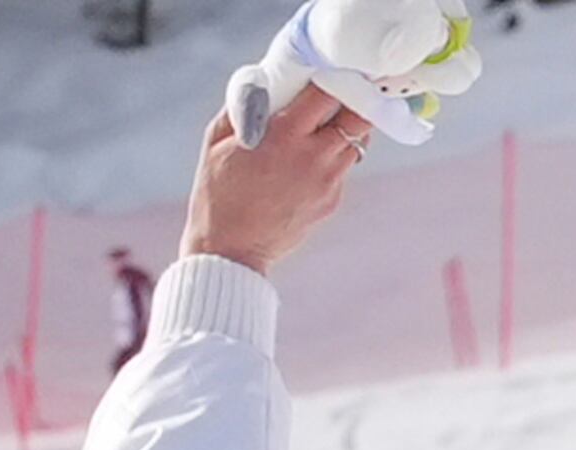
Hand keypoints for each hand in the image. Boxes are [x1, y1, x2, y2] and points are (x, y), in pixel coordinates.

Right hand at [180, 84, 370, 276]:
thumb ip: (244, 106)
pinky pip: (342, 169)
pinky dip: (333, 158)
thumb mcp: (217, 142)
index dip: (333, 79)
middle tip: (343, 95)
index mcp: (285, 135)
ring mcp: (327, 182)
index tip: (329, 74)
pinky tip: (309, 164)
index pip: (328, 93)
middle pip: (358, 116)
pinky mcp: (332, 202)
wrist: (231, 251)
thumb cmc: (217, 193)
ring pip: (357, 142)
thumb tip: (265, 81)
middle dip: (355, 100)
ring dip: (347, 129)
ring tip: (327, 127)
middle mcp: (313, 157)